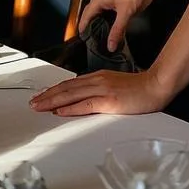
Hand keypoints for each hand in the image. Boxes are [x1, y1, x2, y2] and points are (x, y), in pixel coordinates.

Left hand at [29, 68, 169, 116]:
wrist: (156, 85)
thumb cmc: (139, 88)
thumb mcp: (115, 86)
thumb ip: (99, 91)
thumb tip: (82, 99)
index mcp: (99, 77)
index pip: (71, 84)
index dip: (55, 90)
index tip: (42, 96)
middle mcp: (98, 80)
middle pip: (67, 88)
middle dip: (48, 96)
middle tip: (33, 102)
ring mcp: (103, 89)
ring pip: (72, 95)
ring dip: (53, 101)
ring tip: (39, 106)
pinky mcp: (109, 100)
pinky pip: (85, 104)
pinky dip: (71, 108)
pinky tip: (60, 111)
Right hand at [79, 0, 162, 50]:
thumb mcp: (125, 12)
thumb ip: (117, 30)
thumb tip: (110, 45)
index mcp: (97, 0)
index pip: (84, 19)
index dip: (83, 32)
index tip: (85, 44)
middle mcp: (101, 0)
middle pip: (92, 19)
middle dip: (92, 32)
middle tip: (96, 46)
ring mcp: (110, 2)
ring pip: (102, 19)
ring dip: (103, 29)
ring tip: (106, 43)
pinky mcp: (119, 3)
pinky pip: (111, 17)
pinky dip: (111, 25)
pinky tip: (116, 34)